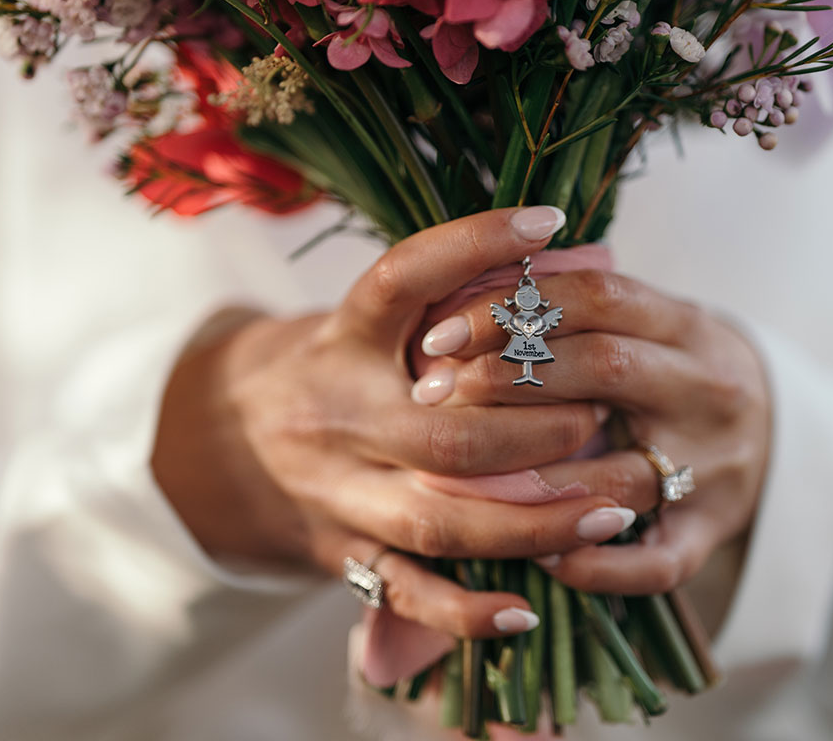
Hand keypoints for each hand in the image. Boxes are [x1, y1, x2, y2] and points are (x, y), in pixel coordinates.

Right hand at [152, 207, 636, 638]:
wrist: (222, 438)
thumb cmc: (331, 366)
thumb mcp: (368, 322)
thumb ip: (446, 297)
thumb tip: (565, 257)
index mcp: (341, 339)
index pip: (401, 280)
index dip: (472, 245)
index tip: (546, 220)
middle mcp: (336, 415)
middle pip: (443, 433)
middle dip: (535, 431)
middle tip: (602, 416)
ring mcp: (339, 493)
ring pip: (439, 522)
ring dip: (533, 522)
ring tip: (610, 510)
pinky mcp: (344, 552)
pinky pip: (407, 592)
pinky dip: (467, 611)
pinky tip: (527, 608)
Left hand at [411, 268, 771, 593]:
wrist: (778, 435)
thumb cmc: (678, 373)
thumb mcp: (652, 325)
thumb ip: (580, 310)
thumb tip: (464, 285)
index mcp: (687, 327)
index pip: (596, 297)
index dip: (510, 308)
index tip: (438, 332)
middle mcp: (706, 390)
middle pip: (603, 368)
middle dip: (505, 377)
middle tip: (430, 392)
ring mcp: (714, 466)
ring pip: (621, 471)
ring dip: (535, 478)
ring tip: (460, 477)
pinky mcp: (712, 532)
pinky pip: (656, 562)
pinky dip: (596, 565)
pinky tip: (542, 558)